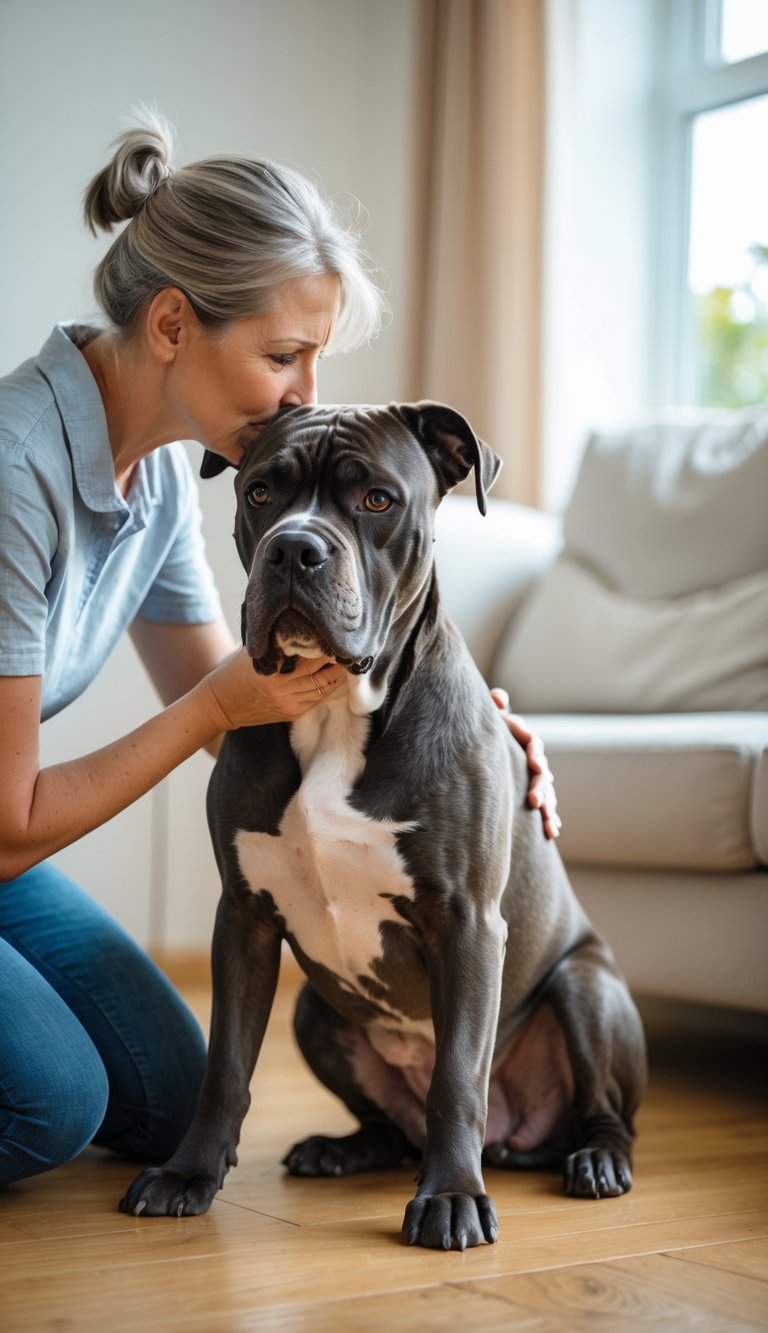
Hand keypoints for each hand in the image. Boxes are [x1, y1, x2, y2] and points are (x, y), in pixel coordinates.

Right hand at [196, 649, 345, 732]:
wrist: (221, 704)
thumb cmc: (236, 669)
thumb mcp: (252, 649)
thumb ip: (273, 637)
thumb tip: (296, 616)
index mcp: (272, 667)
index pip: (310, 654)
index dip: (328, 645)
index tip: (340, 634)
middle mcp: (282, 687)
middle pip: (323, 671)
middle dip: (340, 659)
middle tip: (353, 645)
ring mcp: (290, 703)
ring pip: (326, 687)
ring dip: (341, 674)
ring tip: (351, 658)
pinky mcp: (294, 713)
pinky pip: (320, 698)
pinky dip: (332, 686)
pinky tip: (339, 674)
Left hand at [491, 689, 560, 839]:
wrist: (495, 750)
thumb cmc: (494, 732)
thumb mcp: (494, 719)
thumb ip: (496, 706)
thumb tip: (498, 698)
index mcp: (526, 742)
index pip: (535, 746)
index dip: (535, 754)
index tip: (534, 764)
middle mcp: (536, 761)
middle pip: (543, 774)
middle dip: (541, 788)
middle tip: (534, 801)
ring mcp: (538, 780)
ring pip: (547, 794)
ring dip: (548, 808)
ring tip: (547, 822)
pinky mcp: (536, 796)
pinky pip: (547, 809)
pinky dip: (550, 819)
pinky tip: (552, 831)